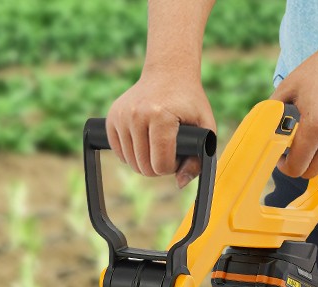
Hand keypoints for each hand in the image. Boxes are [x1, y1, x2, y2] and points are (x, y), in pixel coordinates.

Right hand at [105, 71, 218, 186]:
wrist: (169, 71)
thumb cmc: (189, 101)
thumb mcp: (205, 127)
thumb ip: (199, 159)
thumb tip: (180, 184)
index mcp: (160, 116)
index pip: (161, 166)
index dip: (172, 166)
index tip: (179, 152)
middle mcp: (137, 115)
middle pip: (144, 167)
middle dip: (158, 166)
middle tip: (168, 149)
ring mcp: (122, 115)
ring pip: (131, 163)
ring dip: (145, 161)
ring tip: (157, 143)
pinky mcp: (112, 117)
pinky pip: (119, 153)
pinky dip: (131, 154)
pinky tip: (143, 140)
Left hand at [273, 34, 317, 179]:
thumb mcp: (290, 86)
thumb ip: (273, 113)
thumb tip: (263, 133)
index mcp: (316, 125)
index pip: (296, 166)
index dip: (285, 165)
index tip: (282, 156)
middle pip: (311, 171)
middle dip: (299, 164)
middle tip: (295, 150)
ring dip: (316, 159)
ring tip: (312, 139)